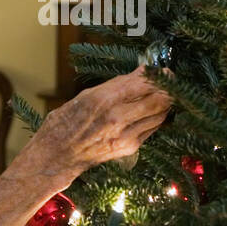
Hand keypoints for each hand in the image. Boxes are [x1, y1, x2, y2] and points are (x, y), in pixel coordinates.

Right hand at [15, 66, 171, 186]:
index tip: (164, 70)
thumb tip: (142, 72)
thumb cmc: (67, 120)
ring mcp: (126, 135)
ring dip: (165, 104)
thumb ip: (118, 84)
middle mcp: (118, 117)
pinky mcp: (130, 148)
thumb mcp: (88, 95)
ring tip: (161, 95)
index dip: (160, 75)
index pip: (145, 83)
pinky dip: (155, 118)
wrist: (57, 155)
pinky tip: (150, 112)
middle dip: (169, 89)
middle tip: (169, 82)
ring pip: (160, 115)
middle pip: (160, 99)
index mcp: (105, 98)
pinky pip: (152, 129)